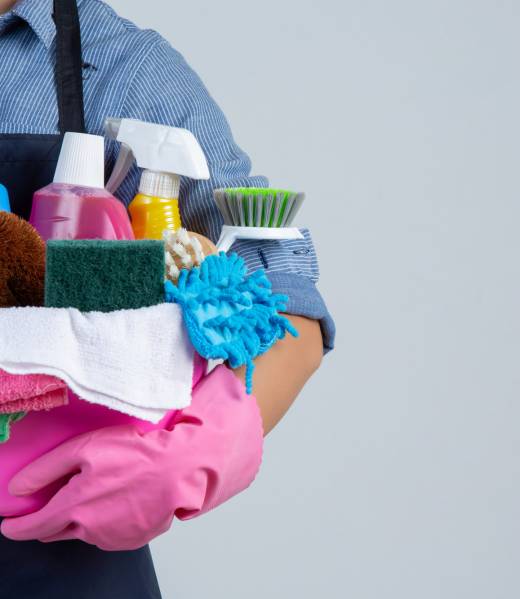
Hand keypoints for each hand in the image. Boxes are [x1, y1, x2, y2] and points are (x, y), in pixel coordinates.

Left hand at [1, 366, 262, 550]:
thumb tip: (17, 488)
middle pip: (55, 532)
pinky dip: (103, 522)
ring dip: (79, 520)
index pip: (33, 526)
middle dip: (46, 522)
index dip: (16, 527)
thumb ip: (47, 468)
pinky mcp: (130, 540)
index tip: (8, 525)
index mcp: (75, 506)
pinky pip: (106, 534)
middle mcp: (89, 529)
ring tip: (96, 493)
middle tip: (50, 505)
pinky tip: (116, 501)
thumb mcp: (86, 449)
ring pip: (82, 532)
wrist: (181, 470)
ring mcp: (111, 538)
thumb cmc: (137, 453)